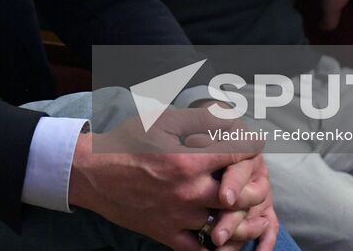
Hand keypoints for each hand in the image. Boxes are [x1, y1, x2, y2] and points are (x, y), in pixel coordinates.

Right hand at [69, 108, 269, 250]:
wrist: (92, 174)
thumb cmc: (127, 142)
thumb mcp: (162, 120)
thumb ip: (199, 118)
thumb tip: (230, 115)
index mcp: (188, 160)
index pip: (238, 154)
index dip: (251, 146)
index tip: (254, 145)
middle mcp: (187, 192)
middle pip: (241, 195)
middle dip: (256, 184)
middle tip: (259, 178)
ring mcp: (178, 217)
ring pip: (226, 225)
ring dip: (242, 217)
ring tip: (254, 211)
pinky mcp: (166, 234)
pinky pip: (200, 250)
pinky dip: (216, 246)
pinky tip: (223, 236)